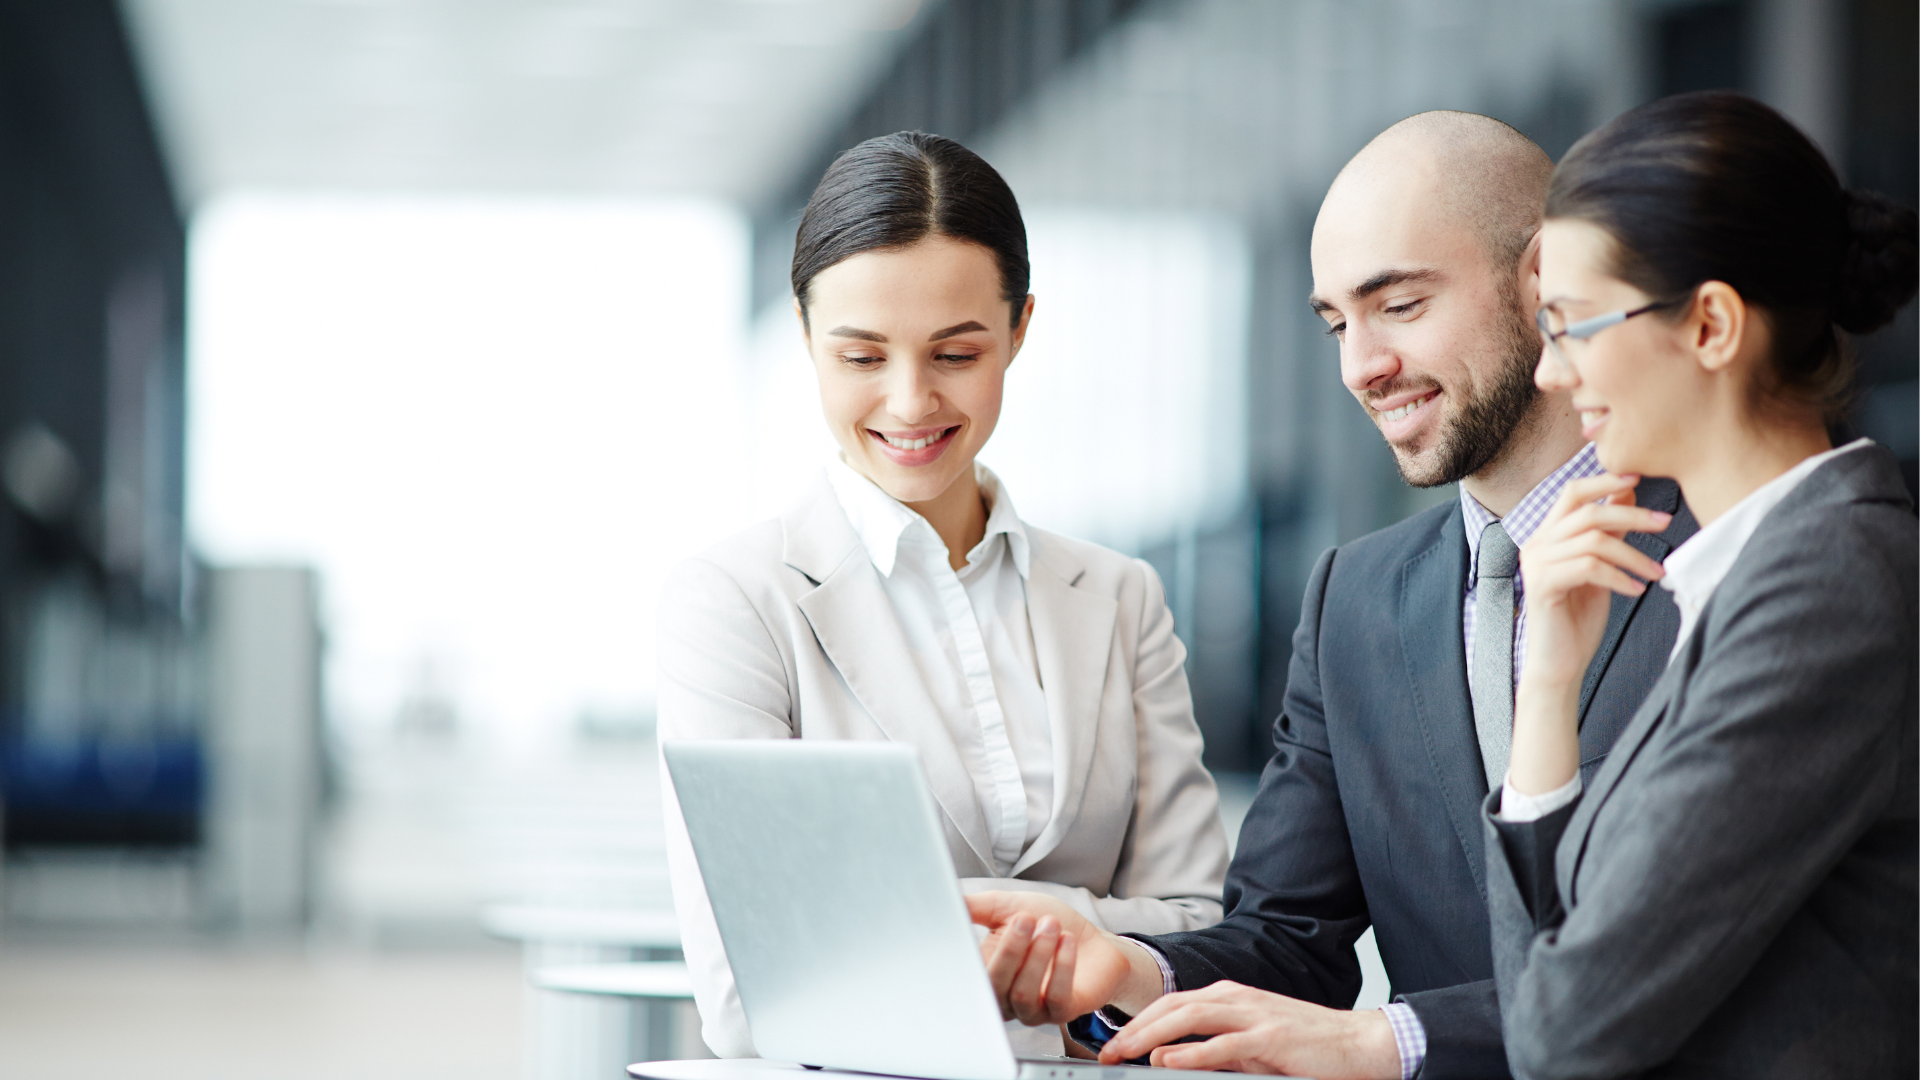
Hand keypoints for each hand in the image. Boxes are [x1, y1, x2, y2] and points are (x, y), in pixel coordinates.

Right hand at [964, 892, 1151, 1024]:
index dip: (967, 958)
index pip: (967, 976)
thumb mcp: (1008, 907)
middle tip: (1025, 918)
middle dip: (1010, 950)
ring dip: (1038, 956)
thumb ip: (976, 907)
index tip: (976, 927)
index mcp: (986, 973)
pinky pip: (1055, 998)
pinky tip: (1067, 941)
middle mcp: (1005, 997)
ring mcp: (1033, 1010)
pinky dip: (1061, 966)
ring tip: (1051, 925)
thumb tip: (947, 900)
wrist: (1093, 940)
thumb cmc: (1047, 924)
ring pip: (1023, 994)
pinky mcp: (1062, 1013)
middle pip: (994, 986)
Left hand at [1099, 981, 1401, 1079]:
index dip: (1138, 1022)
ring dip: (1152, 1035)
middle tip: (1107, 1052)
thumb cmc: (1302, 1047)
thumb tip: (1168, 1058)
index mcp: (1228, 996)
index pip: (1171, 1004)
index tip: (1112, 1044)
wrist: (1356, 1043)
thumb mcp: (1249, 1046)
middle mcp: (1236, 998)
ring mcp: (1254, 1014)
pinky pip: (1224, 1044)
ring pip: (1191, 1017)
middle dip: (1134, 1028)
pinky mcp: (1271, 1037)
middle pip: (1172, 1007)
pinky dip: (1193, 1052)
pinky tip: (1170, 1061)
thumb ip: (1211, 1048)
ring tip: (1126, 1054)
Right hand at [1512, 473, 1669, 794]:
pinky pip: (1588, 568)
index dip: (1605, 479)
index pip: (1573, 491)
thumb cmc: (1578, 617)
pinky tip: (1636, 590)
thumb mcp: (1600, 566)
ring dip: (1633, 553)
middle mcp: (1537, 543)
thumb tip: (1629, 492)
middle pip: (1587, 511)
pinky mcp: (1543, 586)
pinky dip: (1619, 577)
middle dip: (1631, 513)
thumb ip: (1609, 532)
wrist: (1559, 663)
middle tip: (1665, 522)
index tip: (1639, 476)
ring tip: (1658, 571)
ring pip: (1592, 540)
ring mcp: (1537, 564)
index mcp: (1548, 534)